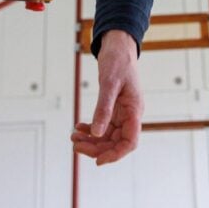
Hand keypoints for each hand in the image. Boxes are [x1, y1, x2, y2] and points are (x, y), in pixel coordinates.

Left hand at [71, 30, 142, 164]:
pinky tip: (79, 127)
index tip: (98, 161)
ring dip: (92, 140)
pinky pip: (104, 125)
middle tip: (76, 145)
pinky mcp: (114, 107)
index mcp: (134, 110)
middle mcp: (130, 114)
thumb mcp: (109, 83)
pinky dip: (91, 129)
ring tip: (73, 137)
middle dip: (97, 147)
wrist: (118, 46)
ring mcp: (122, 112)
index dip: (115, 154)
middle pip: (116, 142)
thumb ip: (103, 108)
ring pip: (108, 135)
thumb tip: (97, 133)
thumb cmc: (118, 61)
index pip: (130, 141)